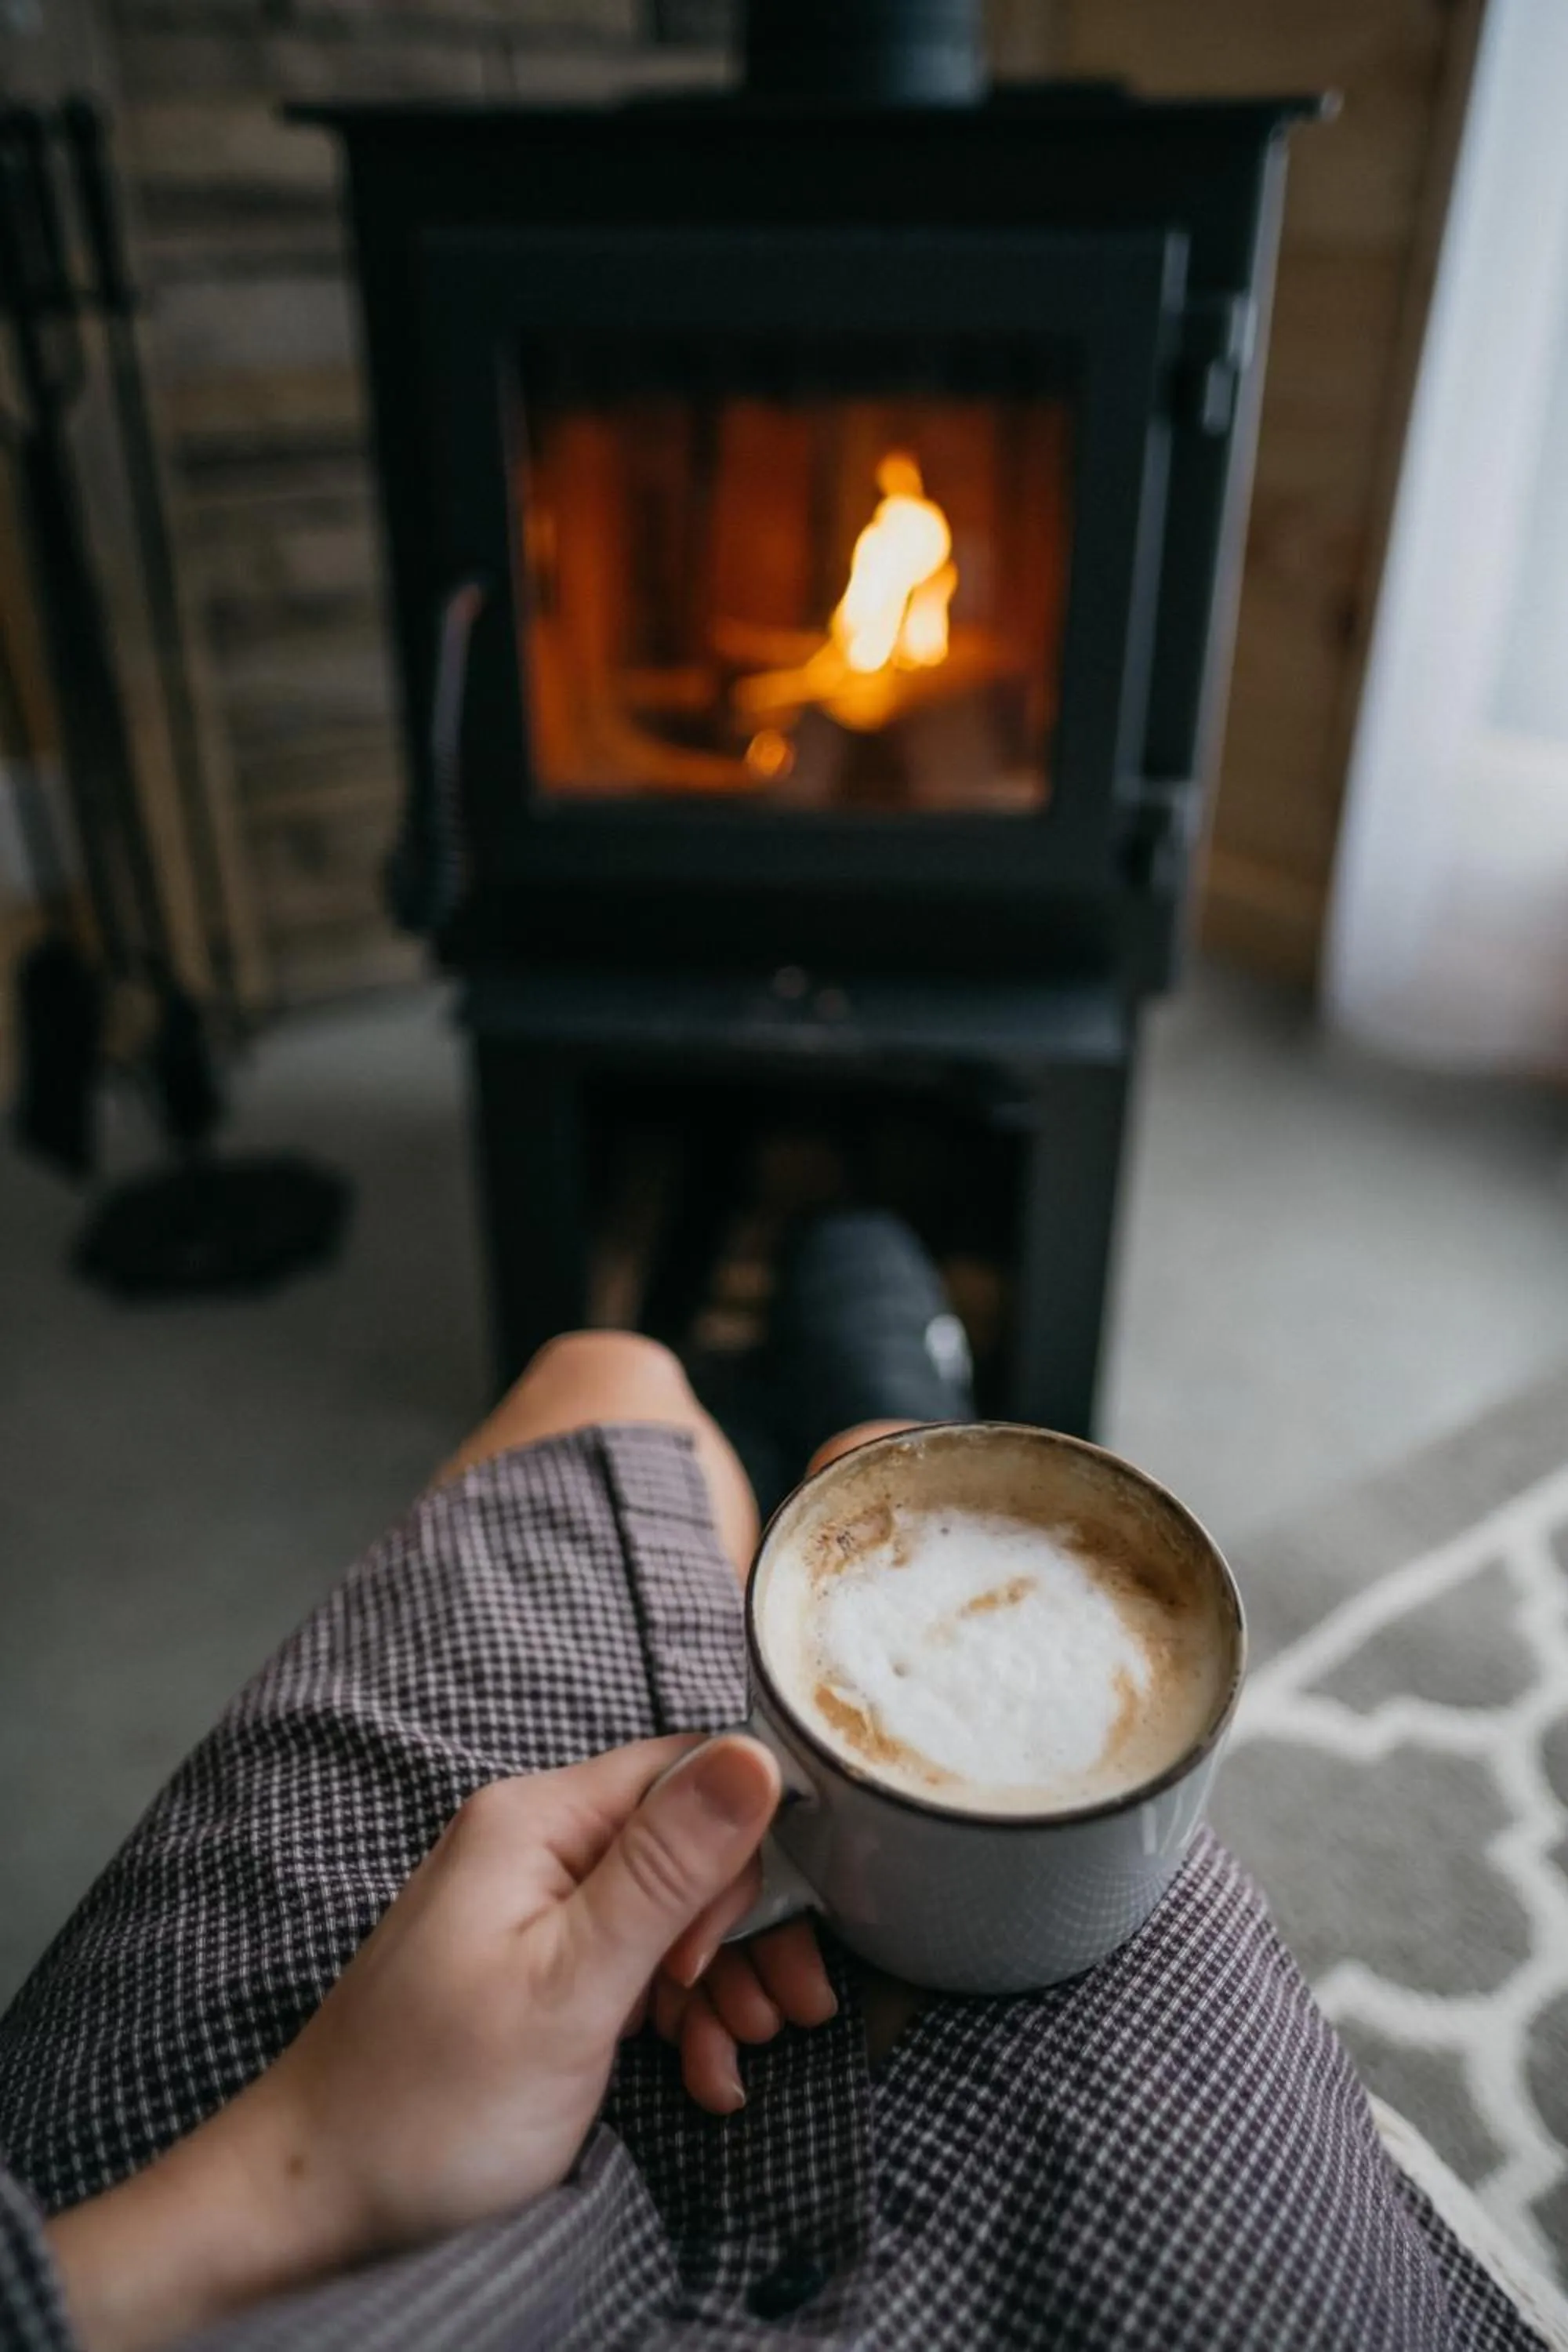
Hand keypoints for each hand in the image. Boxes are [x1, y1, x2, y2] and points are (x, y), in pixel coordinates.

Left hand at [47, 1734, 831, 2351]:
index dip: (750, 1848)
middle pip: (688, 1848)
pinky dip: (677, 2016)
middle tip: (788, 2013)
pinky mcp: (533, 1969)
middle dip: (748, 1930)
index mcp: (537, 1821)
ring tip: (741, 2059)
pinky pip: (631, 1964)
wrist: (312, 2203)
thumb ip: (669, 1869)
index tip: (772, 1941)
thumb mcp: (574, 1986)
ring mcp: (531, 1910)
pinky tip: (702, 2075)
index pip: (688, 1773)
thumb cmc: (432, 2104)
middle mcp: (534, 1845)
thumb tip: (759, 1751)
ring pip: (669, 1913)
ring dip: (721, 1984)